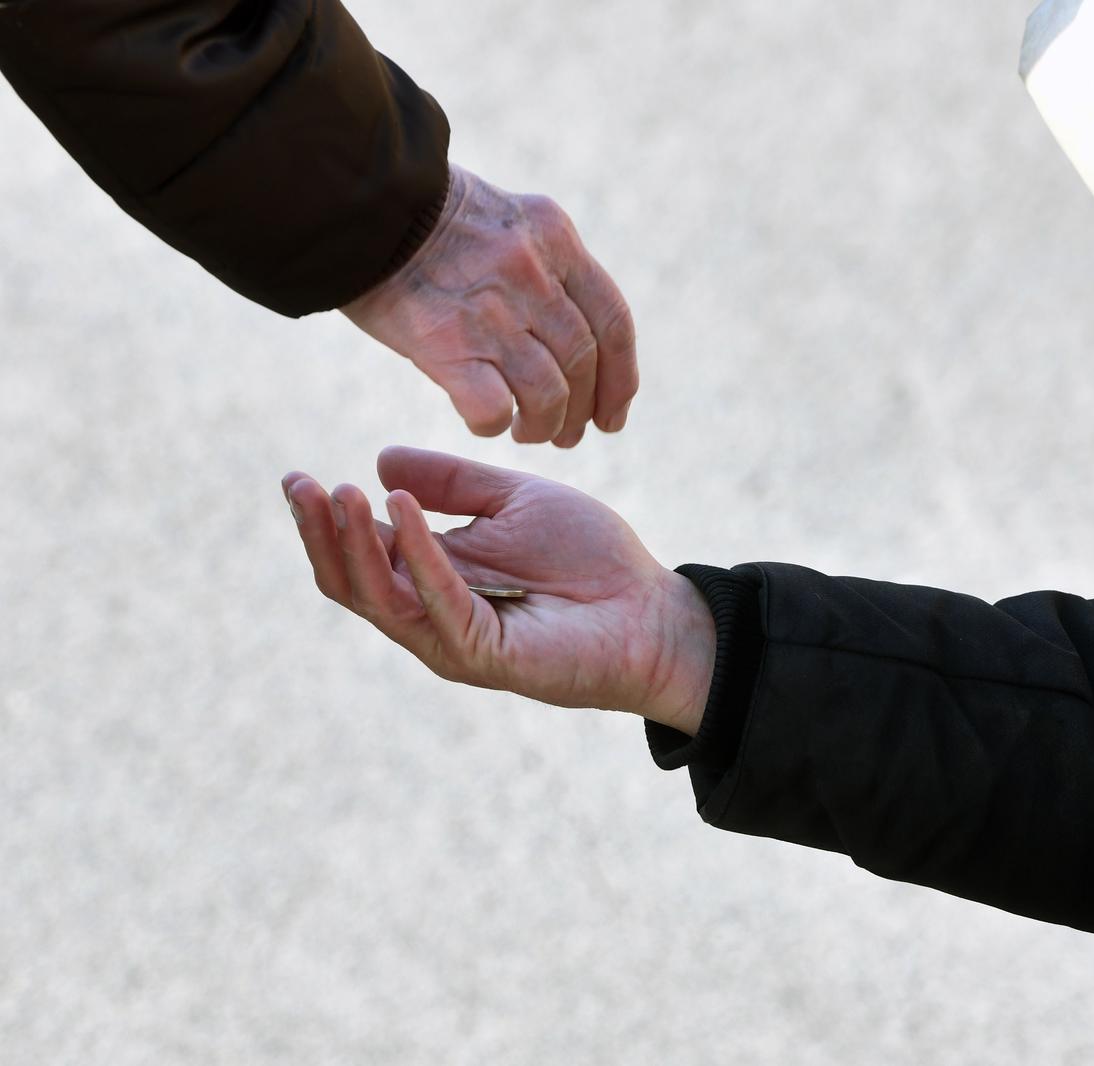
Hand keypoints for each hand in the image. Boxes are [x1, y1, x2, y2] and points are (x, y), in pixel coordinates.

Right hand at [282, 447, 712, 732]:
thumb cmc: (592, 561)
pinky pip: (436, 600)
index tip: (298, 475)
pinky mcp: (483, 653)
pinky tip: (400, 508)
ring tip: (340, 491)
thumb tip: (381, 461)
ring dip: (354, 543)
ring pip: (379, 597)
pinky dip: (416, 553)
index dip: (326, 517)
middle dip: (321, 533)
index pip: (361, 552)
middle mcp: (432, 614)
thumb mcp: (516, 501)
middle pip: (352, 581)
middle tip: (300, 484)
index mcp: (434, 577)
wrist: (652, 610)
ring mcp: (453, 639)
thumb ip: (454, 484)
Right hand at [341, 165, 638, 446]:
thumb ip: (544, 266)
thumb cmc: (421, 217)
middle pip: (583, 363)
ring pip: (548, 394)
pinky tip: (484, 422)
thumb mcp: (504, 219)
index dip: (621, 380)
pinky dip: (495, 425)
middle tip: (567, 435)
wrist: (354, 201)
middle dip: (582, 411)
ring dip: (543, 426)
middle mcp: (532, 272)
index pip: (613, 322)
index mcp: (555, 237)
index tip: (612, 417)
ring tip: (529, 433)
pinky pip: (493, 407)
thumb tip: (573, 331)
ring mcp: (491, 308)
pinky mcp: (445, 343)